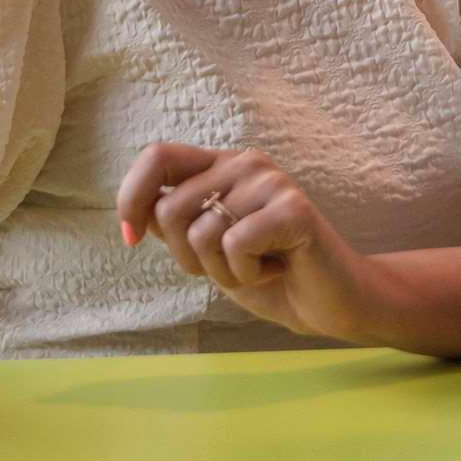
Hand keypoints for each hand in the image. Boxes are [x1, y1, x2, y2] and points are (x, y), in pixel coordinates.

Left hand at [114, 143, 376, 341]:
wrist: (330, 303)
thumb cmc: (268, 274)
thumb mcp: (207, 250)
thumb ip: (175, 224)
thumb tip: (136, 212)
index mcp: (220, 165)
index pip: (156, 156)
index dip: (131, 197)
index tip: (131, 240)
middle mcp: (244, 163)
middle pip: (169, 208)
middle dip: (186, 257)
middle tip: (229, 265)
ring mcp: (271, 182)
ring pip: (200, 234)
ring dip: (222, 271)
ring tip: (258, 266)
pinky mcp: (294, 209)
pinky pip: (235, 246)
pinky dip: (247, 274)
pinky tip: (276, 269)